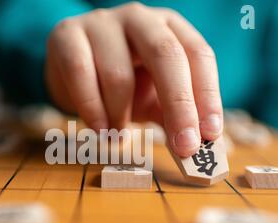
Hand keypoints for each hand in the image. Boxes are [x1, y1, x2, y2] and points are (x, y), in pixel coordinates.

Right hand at [45, 2, 222, 156]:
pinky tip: (100, 128)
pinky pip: (81, 74)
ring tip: (118, 138)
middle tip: (183, 146)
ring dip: (122, 115)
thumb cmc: (121, 83)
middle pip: (166, 54)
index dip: (207, 94)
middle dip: (178, 104)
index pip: (198, 55)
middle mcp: (139, 18)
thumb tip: (198, 148)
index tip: (210, 133)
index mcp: (169, 27)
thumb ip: (175, 117)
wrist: (73, 69)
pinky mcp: (67, 36)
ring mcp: (101, 23)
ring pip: (119, 73)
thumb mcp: (154, 98)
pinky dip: (92, 109)